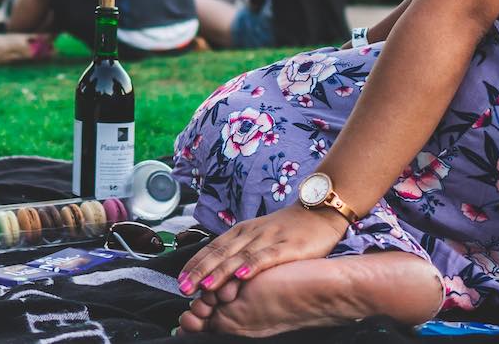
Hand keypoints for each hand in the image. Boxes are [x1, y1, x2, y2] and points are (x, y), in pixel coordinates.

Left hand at [177, 203, 344, 302]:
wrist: (319, 211)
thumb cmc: (287, 230)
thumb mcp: (258, 237)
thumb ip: (239, 251)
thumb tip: (216, 273)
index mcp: (242, 231)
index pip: (213, 248)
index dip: (195, 264)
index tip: (179, 280)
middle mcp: (251, 233)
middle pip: (221, 253)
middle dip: (200, 271)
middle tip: (183, 288)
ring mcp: (269, 239)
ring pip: (239, 256)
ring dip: (220, 271)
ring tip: (205, 287)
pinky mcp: (289, 246)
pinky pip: (267, 256)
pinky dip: (252, 266)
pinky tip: (241, 275)